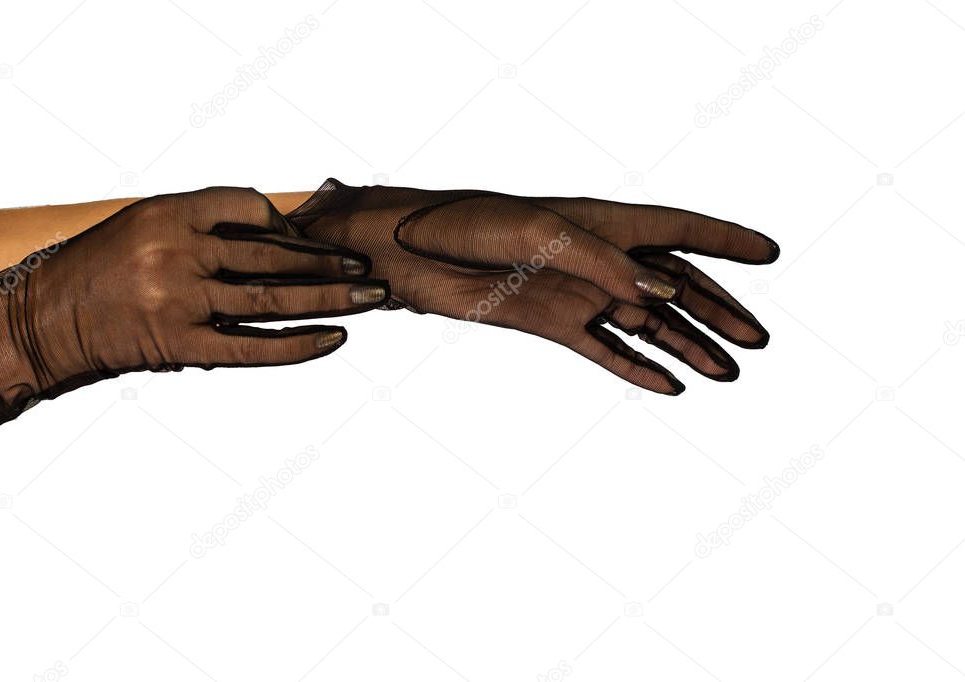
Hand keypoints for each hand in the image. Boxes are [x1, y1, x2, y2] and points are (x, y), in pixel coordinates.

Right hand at [0, 187, 388, 427]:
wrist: (44, 323)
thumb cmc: (101, 268)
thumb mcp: (144, 224)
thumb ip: (203, 225)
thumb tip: (278, 232)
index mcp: (168, 213)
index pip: (247, 205)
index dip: (284, 222)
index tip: (306, 238)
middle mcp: (176, 252)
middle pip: (272, 253)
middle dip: (328, 261)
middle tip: (368, 268)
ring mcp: (180, 301)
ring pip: (272, 297)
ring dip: (330, 297)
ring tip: (372, 297)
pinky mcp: (181, 345)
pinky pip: (254, 345)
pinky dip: (299, 344)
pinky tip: (334, 339)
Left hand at [283, 179, 777, 393]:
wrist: (411, 252)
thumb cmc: (470, 224)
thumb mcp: (542, 234)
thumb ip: (605, 263)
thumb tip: (668, 292)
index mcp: (604, 222)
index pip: (680, 229)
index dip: (727, 241)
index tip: (772, 252)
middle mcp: (600, 259)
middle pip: (676, 287)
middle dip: (720, 312)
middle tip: (759, 342)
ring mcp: (580, 294)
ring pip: (649, 326)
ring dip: (687, 348)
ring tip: (726, 375)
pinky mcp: (553, 324)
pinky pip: (607, 351)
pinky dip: (637, 369)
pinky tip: (668, 387)